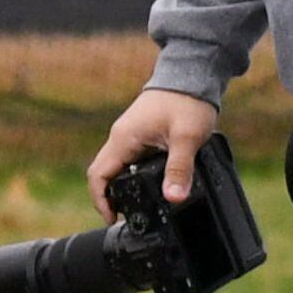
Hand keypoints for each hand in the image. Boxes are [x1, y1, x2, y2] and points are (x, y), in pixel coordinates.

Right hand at [88, 86, 219, 205]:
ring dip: (125, 185)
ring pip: (118, 166)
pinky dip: (136, 173)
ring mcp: (131, 134)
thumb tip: (174, 198)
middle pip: (105, 173)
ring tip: (143, 204)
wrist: (194, 73)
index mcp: (123, 138)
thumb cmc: (188, 100)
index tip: (113, 219)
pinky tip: (153, 183)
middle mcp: (121, 137)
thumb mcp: (187, 138)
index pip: (98, 176)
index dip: (101, 201)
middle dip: (112, 196)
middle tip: (131, 215)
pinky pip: (131, 158)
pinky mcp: (143, 133)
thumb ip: (180, 168)